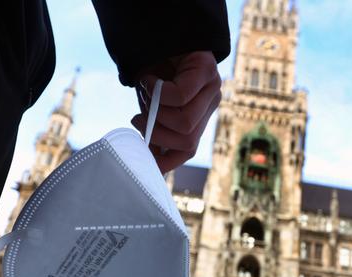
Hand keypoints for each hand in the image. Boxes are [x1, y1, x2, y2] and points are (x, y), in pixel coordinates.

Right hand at [131, 51, 221, 172]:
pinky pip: (179, 96)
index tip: (146, 165)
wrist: (159, 37)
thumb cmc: (154, 73)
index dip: (167, 162)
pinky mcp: (207, 71)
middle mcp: (210, 105)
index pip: (188, 149)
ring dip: (156, 113)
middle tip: (139, 120)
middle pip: (187, 142)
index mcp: (198, 117)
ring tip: (145, 94)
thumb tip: (148, 159)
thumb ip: (154, 129)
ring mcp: (212, 88)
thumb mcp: (152, 107)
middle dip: (157, 136)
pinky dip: (156, 91)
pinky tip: (149, 80)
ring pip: (184, 123)